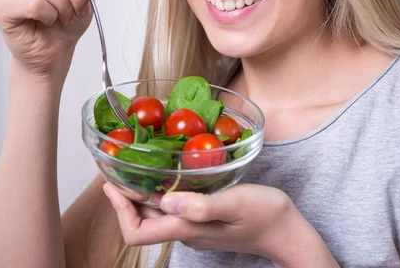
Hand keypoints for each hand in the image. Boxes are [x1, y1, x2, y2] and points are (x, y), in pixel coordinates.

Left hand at [103, 183, 336, 266]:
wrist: (287, 231)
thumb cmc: (264, 215)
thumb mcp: (234, 204)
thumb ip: (201, 205)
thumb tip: (165, 201)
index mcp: (187, 229)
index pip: (137, 233)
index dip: (120, 211)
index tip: (111, 184)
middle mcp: (186, 231)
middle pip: (143, 221)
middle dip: (126, 197)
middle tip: (118, 168)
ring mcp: (196, 227)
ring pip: (158, 214)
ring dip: (143, 193)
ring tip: (138, 166)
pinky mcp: (205, 220)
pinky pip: (174, 208)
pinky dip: (163, 192)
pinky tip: (170, 172)